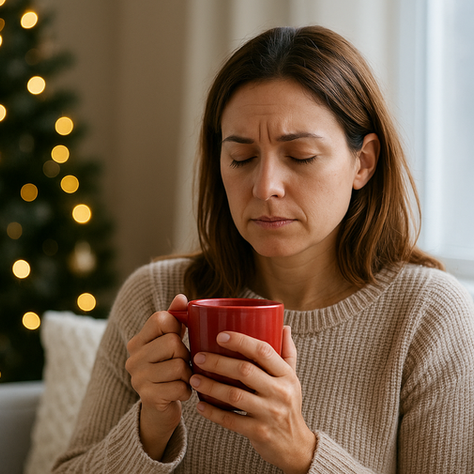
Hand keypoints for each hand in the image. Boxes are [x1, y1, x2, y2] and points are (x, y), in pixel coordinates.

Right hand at [125, 294, 191, 459]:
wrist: (160, 410)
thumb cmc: (169, 369)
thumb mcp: (171, 341)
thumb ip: (175, 319)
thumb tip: (181, 297)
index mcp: (137, 341)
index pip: (161, 319)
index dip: (177, 327)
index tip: (177, 338)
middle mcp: (133, 359)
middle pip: (173, 342)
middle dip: (185, 354)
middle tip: (181, 364)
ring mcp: (138, 379)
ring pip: (179, 365)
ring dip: (188, 374)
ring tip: (181, 378)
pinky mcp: (148, 398)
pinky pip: (181, 386)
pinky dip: (187, 390)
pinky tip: (179, 392)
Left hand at [189, 326, 315, 473]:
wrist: (296, 446)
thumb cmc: (289, 404)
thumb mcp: (293, 377)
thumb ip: (287, 351)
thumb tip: (284, 326)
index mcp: (286, 375)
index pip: (263, 351)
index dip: (241, 341)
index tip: (221, 335)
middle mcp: (280, 392)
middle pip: (245, 370)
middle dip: (218, 362)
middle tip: (198, 356)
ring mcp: (270, 413)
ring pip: (234, 395)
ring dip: (211, 386)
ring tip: (194, 379)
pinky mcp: (259, 432)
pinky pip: (231, 420)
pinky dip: (213, 412)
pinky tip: (200, 405)